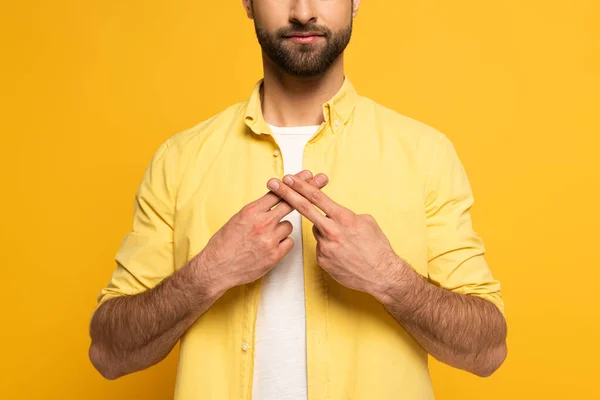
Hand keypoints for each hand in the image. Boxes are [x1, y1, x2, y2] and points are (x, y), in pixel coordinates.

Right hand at [193, 170, 329, 295]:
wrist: (217, 268)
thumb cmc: (224, 243)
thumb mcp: (238, 219)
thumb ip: (257, 210)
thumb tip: (274, 199)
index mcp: (251, 211)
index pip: (278, 192)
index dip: (294, 183)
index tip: (307, 174)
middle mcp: (262, 223)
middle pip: (291, 203)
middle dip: (306, 192)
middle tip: (320, 180)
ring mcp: (269, 239)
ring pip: (289, 225)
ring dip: (282, 228)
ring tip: (265, 237)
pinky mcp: (274, 255)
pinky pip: (288, 242)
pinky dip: (283, 243)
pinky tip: (270, 247)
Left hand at [266, 174, 399, 299]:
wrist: (381, 274)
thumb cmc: (377, 247)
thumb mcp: (366, 222)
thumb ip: (346, 216)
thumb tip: (334, 214)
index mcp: (343, 218)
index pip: (317, 198)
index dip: (301, 186)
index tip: (289, 178)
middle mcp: (331, 230)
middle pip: (304, 208)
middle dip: (287, 194)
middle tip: (274, 184)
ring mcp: (325, 246)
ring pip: (317, 231)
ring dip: (326, 232)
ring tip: (346, 243)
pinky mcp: (322, 260)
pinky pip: (321, 248)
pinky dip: (329, 248)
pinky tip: (343, 255)